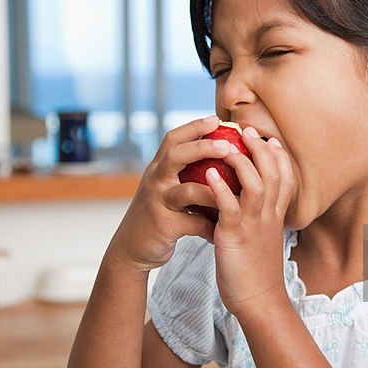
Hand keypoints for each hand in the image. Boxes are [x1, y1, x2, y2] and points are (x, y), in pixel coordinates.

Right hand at [108, 115, 233, 271]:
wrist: (131, 249)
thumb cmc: (158, 214)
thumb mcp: (165, 188)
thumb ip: (184, 173)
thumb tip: (219, 153)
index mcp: (158, 168)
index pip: (173, 139)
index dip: (194, 126)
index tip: (217, 118)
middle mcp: (155, 181)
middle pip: (176, 155)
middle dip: (203, 148)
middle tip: (229, 146)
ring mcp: (158, 203)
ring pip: (187, 191)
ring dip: (213, 191)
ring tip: (237, 193)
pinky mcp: (163, 226)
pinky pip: (193, 222)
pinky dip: (211, 226)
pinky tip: (226, 231)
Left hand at [203, 126, 297, 317]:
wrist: (258, 300)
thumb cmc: (256, 271)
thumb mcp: (263, 239)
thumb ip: (260, 218)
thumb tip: (250, 205)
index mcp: (276, 216)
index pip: (286, 178)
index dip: (279, 157)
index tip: (271, 140)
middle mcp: (269, 216)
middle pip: (272, 173)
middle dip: (260, 148)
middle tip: (247, 131)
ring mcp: (253, 224)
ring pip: (255, 183)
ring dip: (241, 161)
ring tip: (227, 145)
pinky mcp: (235, 235)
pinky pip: (229, 206)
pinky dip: (220, 187)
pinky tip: (209, 174)